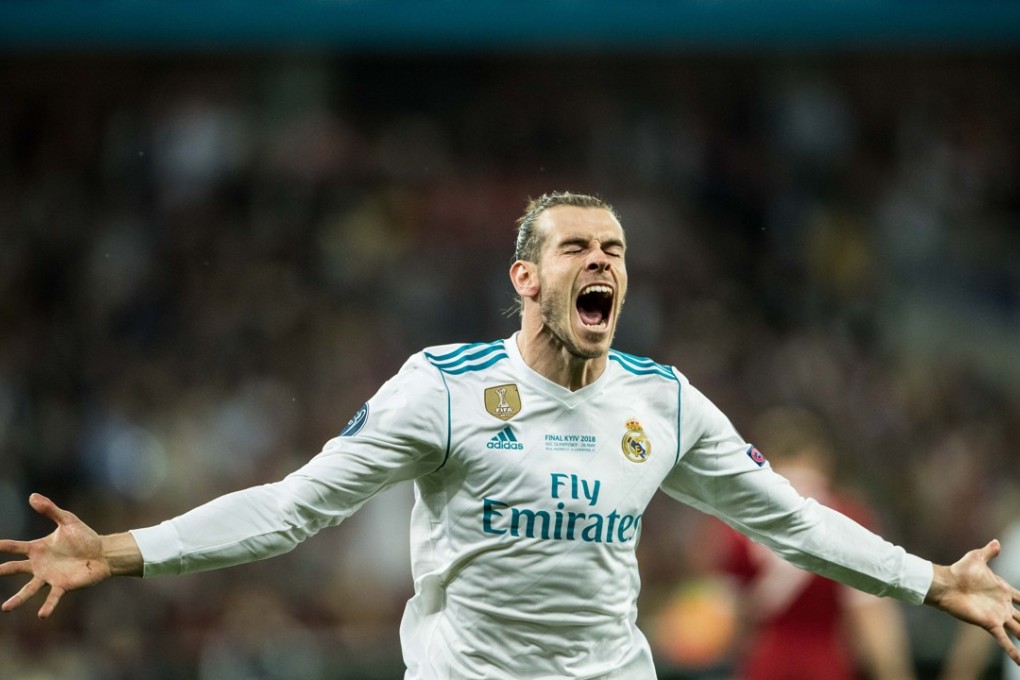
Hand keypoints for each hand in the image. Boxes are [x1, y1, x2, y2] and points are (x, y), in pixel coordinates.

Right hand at [0, 493, 112, 617]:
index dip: (2, 546)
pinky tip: (41, 615)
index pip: (15, 547)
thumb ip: (50, 510)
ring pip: (29, 589)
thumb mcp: (67, 520)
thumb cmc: (84, 537)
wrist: (102, 552)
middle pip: (15, 569)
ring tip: (5, 608)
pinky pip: (53, 597)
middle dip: (1, 571)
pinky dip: (47, 606)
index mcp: (38, 548)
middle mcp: (40, 565)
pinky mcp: (63, 585)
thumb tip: (32, 496)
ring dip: (18, 599)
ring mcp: (50, 576)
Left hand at [925, 540, 1019, 665]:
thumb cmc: (959, 570)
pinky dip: (1013, 651)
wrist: (946, 584)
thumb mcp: (977, 558)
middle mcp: (1004, 605)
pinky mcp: (990, 624)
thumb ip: (988, 552)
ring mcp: (998, 616)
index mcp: (1003, 590)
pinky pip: (1005, 640)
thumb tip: (996, 542)